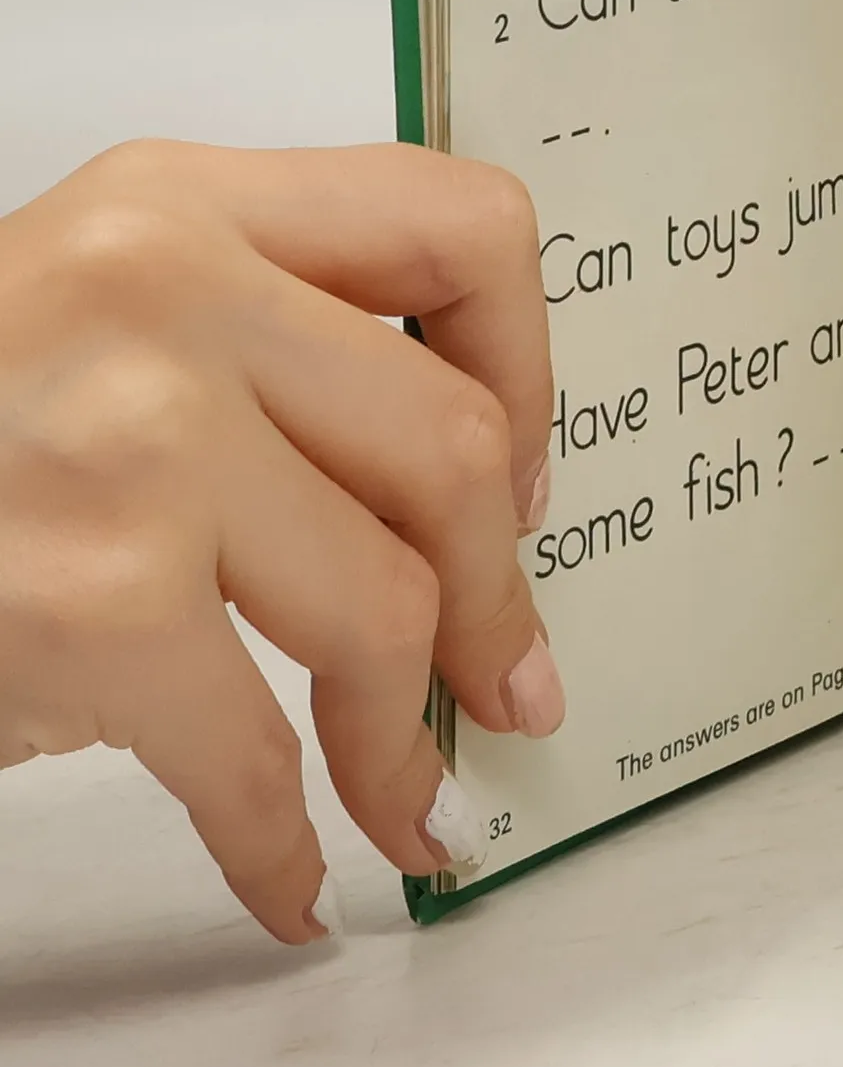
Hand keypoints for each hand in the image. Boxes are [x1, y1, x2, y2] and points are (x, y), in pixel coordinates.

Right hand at [0, 141, 559, 942]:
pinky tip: (292, 864)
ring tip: (407, 788)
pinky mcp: (91, 600)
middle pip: (452, 446)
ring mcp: (133, 443)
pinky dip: (287, 835)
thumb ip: (265, 339)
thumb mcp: (96, 306)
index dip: (527, 367)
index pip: (460, 231)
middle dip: (497, 593)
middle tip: (505, 669)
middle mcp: (166, 293)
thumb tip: (459, 482)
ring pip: (389, 604)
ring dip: (405, 735)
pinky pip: (260, 750)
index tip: (522, 469)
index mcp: (186, 203)